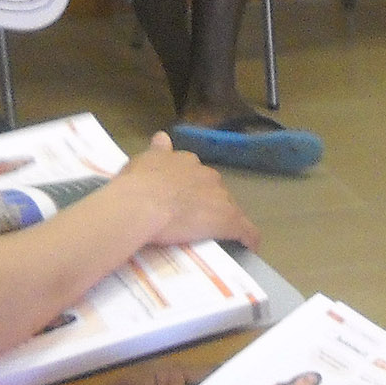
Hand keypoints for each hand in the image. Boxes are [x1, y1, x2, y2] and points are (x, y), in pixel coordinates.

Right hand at [111, 133, 260, 249]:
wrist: (143, 203)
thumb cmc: (137, 184)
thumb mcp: (143, 160)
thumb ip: (156, 151)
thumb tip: (161, 137)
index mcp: (187, 162)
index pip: (196, 172)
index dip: (191, 186)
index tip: (183, 198)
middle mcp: (207, 175)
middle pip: (214, 190)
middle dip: (207, 202)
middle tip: (192, 219)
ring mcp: (220, 198)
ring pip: (228, 208)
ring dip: (223, 219)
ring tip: (214, 236)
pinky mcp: (229, 221)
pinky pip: (245, 230)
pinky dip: (247, 237)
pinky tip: (248, 246)